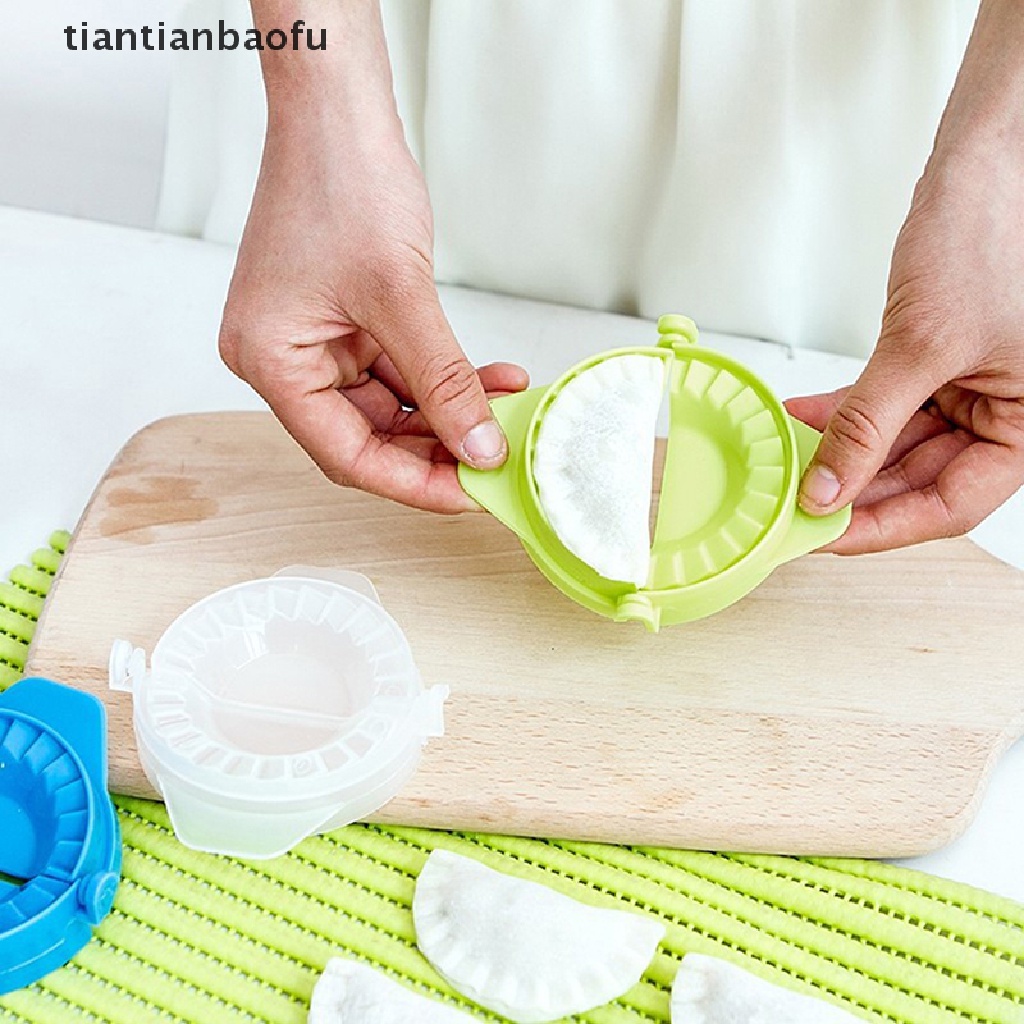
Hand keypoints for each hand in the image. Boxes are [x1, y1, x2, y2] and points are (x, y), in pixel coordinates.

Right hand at [223, 1, 527, 512]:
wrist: (338, 111)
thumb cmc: (342, 181)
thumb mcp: (401, 296)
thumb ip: (443, 381)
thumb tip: (480, 448)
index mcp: (269, 361)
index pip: (344, 453)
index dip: (411, 482)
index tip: (469, 495)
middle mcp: (284, 359)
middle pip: (368, 436)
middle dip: (438, 448)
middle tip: (495, 458)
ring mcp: (313, 340)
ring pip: (391, 407)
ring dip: (449, 411)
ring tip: (506, 413)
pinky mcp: (343, 322)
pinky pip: (399, 369)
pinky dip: (442, 377)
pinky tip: (491, 379)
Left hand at [787, 0, 1023, 553]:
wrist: (984, 164)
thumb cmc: (987, 236)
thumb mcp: (921, 346)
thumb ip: (870, 424)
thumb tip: (827, 489)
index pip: (949, 506)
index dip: (882, 525)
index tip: (823, 536)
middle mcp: (1003, 416)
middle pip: (919, 481)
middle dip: (854, 492)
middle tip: (792, 508)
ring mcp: (970, 391)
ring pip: (897, 448)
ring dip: (842, 455)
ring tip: (790, 466)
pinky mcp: (937, 365)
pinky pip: (888, 408)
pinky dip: (846, 416)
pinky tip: (805, 425)